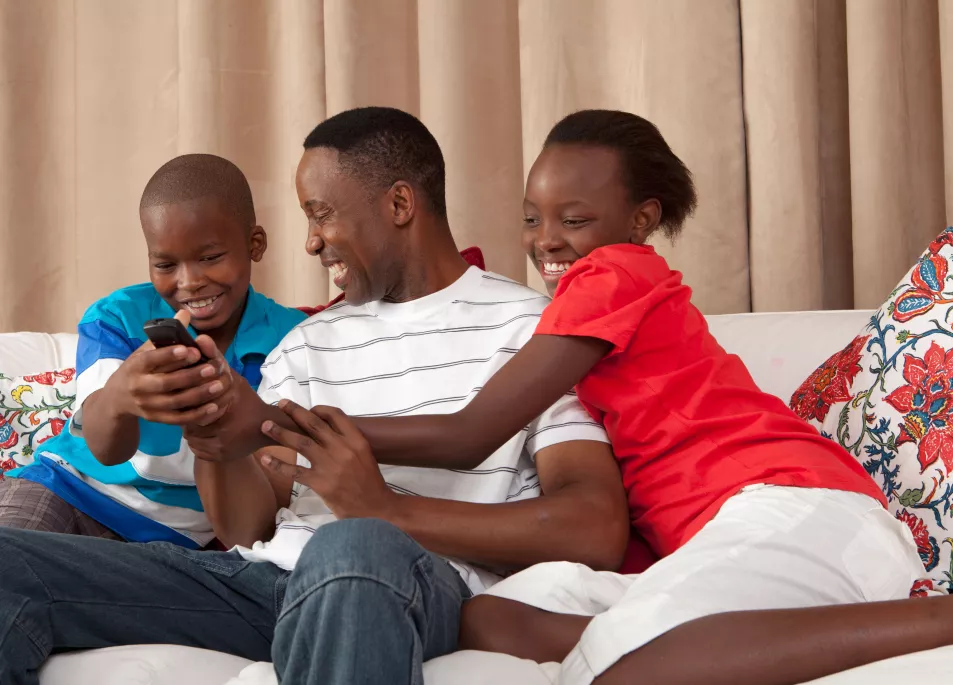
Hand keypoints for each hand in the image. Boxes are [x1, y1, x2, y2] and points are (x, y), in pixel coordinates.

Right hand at [106, 310, 229, 424]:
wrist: (116, 398)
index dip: (169, 355)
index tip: (189, 350)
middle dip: (191, 376)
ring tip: (218, 385)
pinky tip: (214, 407)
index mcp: (135, 366)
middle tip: (212, 368)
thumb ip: (166, 334)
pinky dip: (196, 414)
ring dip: (198, 395)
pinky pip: (178, 419)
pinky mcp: (156, 418)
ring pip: (175, 402)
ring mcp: (147, 405)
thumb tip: (185, 313)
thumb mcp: (146, 350)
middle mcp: (138, 386)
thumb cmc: (138, 368)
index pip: (151, 360)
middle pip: (166, 383)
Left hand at [183, 372, 267, 461]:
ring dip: (194, 434)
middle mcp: (221, 441)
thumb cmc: (250, 402)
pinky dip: (200, 444)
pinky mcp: (221, 459)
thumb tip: (201, 341)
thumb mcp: (235, 381)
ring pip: (193, 443)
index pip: (191, 417)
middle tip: (193, 413)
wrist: (268, 425)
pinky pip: (200, 452)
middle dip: (190, 423)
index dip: (190, 409)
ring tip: (199, 423)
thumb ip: (218, 364)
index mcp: (222, 422)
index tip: (192, 403)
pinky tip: (206, 434)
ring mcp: (221, 452)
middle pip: (190, 432)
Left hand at [259, 401, 397, 519]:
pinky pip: (294, 471)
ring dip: (281, 432)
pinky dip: (278, 464)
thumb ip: (348, 443)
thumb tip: (327, 434)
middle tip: (281, 403)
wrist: (376, 509)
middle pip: (314, 424)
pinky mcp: (320, 482)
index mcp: (356, 440)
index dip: (319, 409)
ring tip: (265, 425)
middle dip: (295, 412)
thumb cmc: (370, 483)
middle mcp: (343, 449)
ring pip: (301, 443)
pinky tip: (265, 459)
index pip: (335, 415)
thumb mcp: (366, 456)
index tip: (308, 410)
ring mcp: (330, 465)